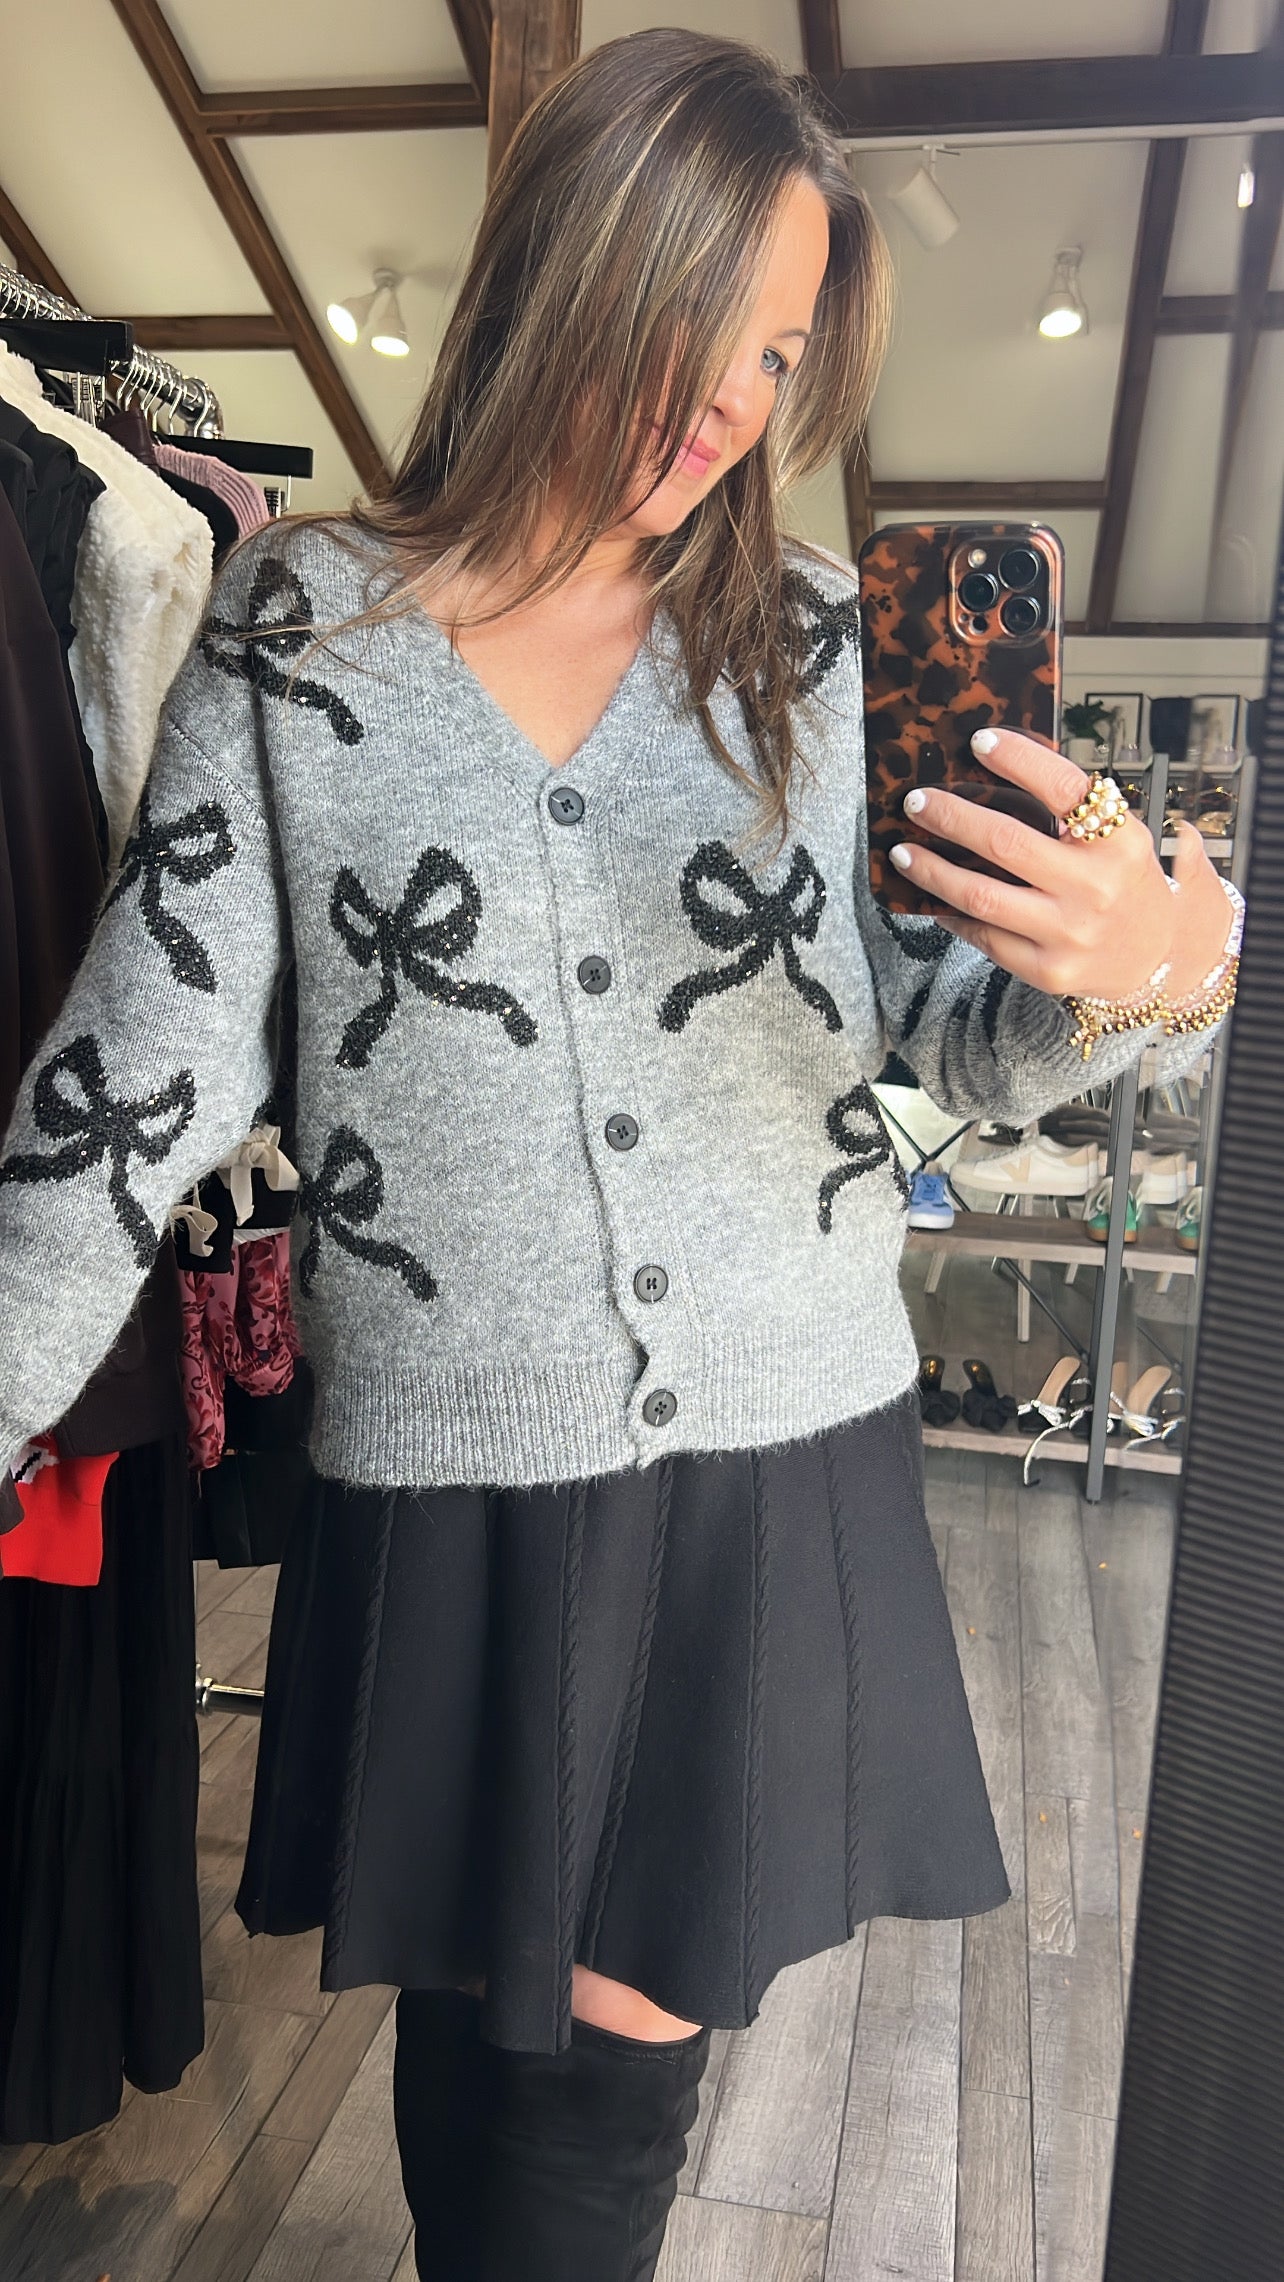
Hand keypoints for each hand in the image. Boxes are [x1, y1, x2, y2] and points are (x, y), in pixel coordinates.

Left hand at [890, 728, 1229, 1001]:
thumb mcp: (1120, 839)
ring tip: (904, 852)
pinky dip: (952, 914)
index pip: (1064, 789)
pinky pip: (985, 937)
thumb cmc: (1126, 885)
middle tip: (917, 801)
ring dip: (932, 871)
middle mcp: (1095, 887)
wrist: (1158, 957)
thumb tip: (1000, 769)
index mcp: (1119, 842)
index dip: (1019, 760)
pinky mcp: (1049, 969)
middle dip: (951, 817)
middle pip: (1006, 842)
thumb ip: (1074, 811)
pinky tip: (933, 898)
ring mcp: (1070, 932)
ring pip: (981, 895)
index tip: (980, 741)